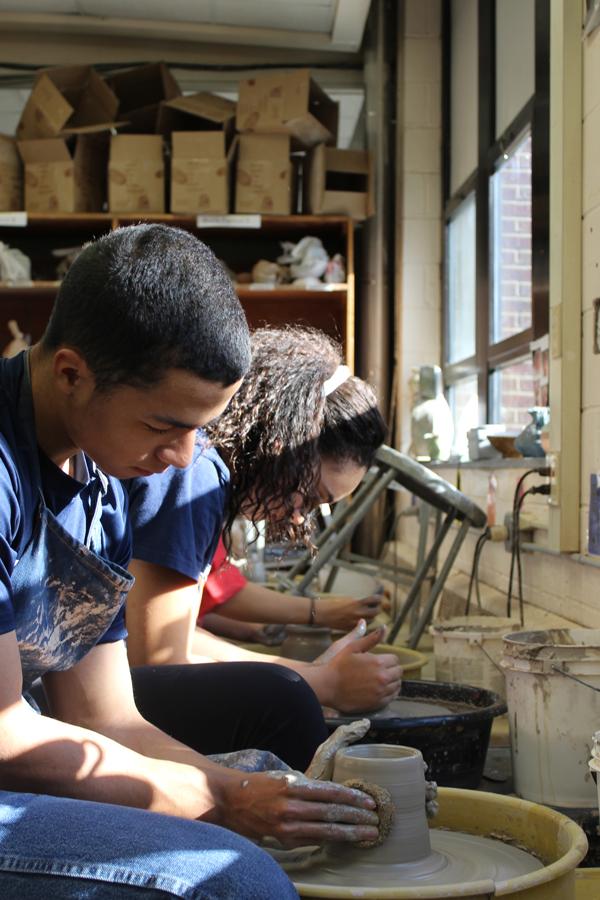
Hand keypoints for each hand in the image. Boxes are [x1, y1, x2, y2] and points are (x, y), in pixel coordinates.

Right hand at [222, 770, 378, 846]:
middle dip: (357, 816)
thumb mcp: (283, 778)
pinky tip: (345, 840)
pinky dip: (331, 840)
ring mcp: (287, 825)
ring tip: (368, 834)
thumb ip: (305, 787)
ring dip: (350, 832)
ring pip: (326, 830)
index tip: (369, 801)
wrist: (229, 801)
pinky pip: (313, 840)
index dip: (352, 797)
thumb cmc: (259, 786)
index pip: (330, 792)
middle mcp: (291, 805)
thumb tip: (330, 794)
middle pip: (332, 812)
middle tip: (376, 820)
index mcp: (293, 785)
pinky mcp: (283, 839)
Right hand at [315, 593, 382, 630]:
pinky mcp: (351, 629)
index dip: (378, 598)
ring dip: (371, 617)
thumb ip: (358, 602)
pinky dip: (364, 624)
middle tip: (376, 606)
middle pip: (375, 612)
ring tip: (369, 614)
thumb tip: (367, 603)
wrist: (321, 614)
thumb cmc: (332, 604)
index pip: (374, 600)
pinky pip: (362, 627)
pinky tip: (362, 621)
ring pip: (370, 621)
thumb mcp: (347, 599)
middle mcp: (358, 613)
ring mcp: (355, 622)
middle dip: (377, 609)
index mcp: (357, 603)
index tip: (380, 597)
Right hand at [315, 622, 401, 713]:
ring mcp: (380, 692)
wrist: (327, 686)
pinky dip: (389, 692)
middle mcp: (382, 678)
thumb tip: (384, 627)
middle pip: (398, 672)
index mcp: (378, 662)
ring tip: (381, 679)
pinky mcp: (377, 703)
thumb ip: (371, 638)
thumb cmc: (338, 665)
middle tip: (381, 669)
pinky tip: (381, 689)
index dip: (388, 659)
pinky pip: (392, 697)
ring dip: (392, 681)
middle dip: (392, 669)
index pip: (395, 659)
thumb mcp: (353, 647)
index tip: (381, 660)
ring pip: (397, 685)